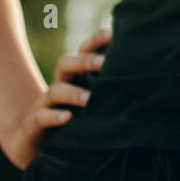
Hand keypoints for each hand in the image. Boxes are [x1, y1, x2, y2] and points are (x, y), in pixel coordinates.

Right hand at [2, 27, 107, 169]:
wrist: (33, 146)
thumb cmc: (74, 122)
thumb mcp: (92, 105)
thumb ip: (111, 92)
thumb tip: (146, 80)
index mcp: (74, 78)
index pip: (83, 53)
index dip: (95, 42)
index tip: (113, 34)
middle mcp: (59, 86)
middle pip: (65, 64)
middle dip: (84, 61)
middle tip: (103, 63)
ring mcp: (44, 104)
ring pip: (55, 91)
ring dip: (73, 93)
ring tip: (89, 99)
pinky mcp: (33, 124)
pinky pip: (41, 117)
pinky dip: (54, 116)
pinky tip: (67, 118)